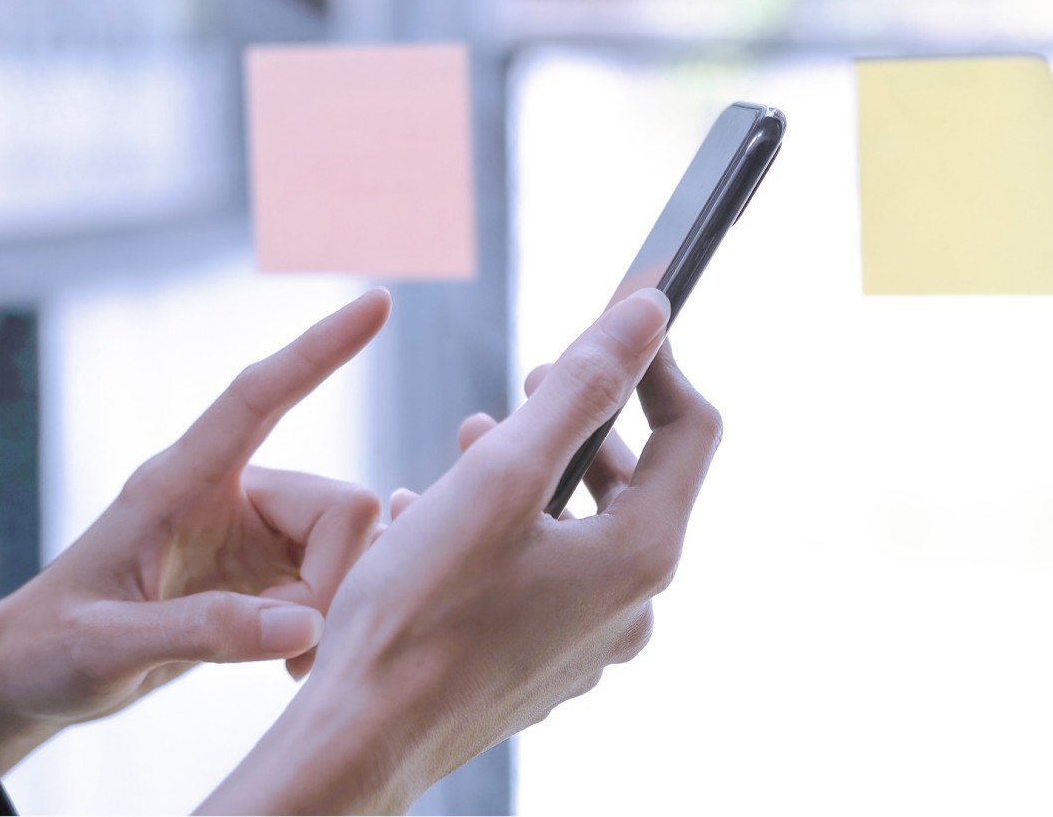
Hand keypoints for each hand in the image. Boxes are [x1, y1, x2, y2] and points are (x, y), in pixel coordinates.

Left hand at [0, 289, 391, 772]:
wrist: (33, 678)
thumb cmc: (50, 649)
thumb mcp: (109, 646)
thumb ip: (204, 632)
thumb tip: (304, 625)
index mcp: (179, 481)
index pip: (257, 397)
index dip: (318, 351)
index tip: (376, 302)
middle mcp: (230, 493)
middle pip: (340, 505)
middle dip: (333, 579)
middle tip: (289, 650)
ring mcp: (256, 531)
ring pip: (348, 544)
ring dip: (332, 606)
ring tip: (285, 664)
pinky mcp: (270, 569)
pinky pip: (337, 579)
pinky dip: (326, 624)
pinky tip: (289, 662)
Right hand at [201, 287, 721, 814]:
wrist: (360, 739)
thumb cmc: (420, 612)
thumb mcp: (501, 473)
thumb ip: (582, 386)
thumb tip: (649, 314)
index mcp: (639, 557)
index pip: (691, 434)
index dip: (656, 367)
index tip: (611, 324)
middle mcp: (628, 608)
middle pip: (635, 483)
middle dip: (580, 421)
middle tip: (524, 386)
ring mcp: (585, 643)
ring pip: (578, 529)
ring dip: (533, 472)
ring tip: (470, 442)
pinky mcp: (538, 664)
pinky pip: (539, 576)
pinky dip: (502, 531)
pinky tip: (433, 516)